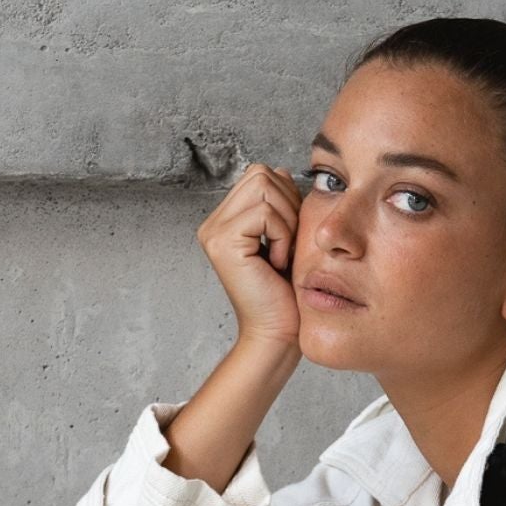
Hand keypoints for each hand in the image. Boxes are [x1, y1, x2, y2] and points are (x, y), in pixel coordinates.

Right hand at [197, 161, 303, 349]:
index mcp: (227, 219)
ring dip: (286, 221)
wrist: (279, 334)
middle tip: (288, 244)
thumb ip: (281, 204)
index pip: (261, 174)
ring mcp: (214, 231)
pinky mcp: (222, 242)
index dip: (288, 197)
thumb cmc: (288, 293)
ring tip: (282, 254)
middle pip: (262, 173)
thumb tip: (282, 171)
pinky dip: (282, 236)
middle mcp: (214, 222)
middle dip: (289, 204)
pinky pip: (266, 214)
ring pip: (264, 186)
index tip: (291, 236)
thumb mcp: (289, 237)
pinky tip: (276, 263)